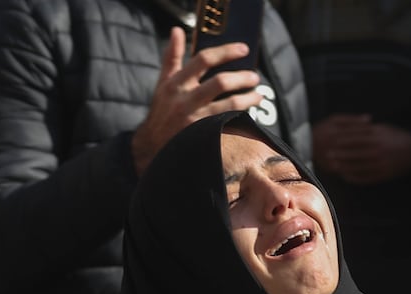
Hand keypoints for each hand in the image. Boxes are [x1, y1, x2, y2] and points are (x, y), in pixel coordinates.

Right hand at [132, 27, 265, 175]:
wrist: (152, 146)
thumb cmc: (162, 111)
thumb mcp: (163, 83)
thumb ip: (172, 57)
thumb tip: (177, 30)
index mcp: (176, 83)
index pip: (203, 59)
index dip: (225, 52)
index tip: (243, 49)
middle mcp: (185, 100)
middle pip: (220, 82)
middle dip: (242, 78)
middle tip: (255, 77)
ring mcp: (194, 119)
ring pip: (228, 106)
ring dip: (247, 99)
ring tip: (258, 95)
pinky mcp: (202, 137)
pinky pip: (227, 124)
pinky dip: (240, 118)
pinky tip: (249, 115)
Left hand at [312, 113, 410, 184]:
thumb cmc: (398, 137)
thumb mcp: (384, 129)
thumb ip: (369, 129)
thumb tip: (353, 126)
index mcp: (377, 137)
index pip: (355, 138)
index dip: (342, 141)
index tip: (332, 141)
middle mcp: (377, 150)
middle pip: (354, 153)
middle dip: (340, 154)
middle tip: (328, 155)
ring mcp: (380, 163)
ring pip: (358, 166)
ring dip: (344, 167)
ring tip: (334, 167)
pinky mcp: (383, 174)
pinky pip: (366, 177)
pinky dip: (355, 177)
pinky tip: (346, 176)